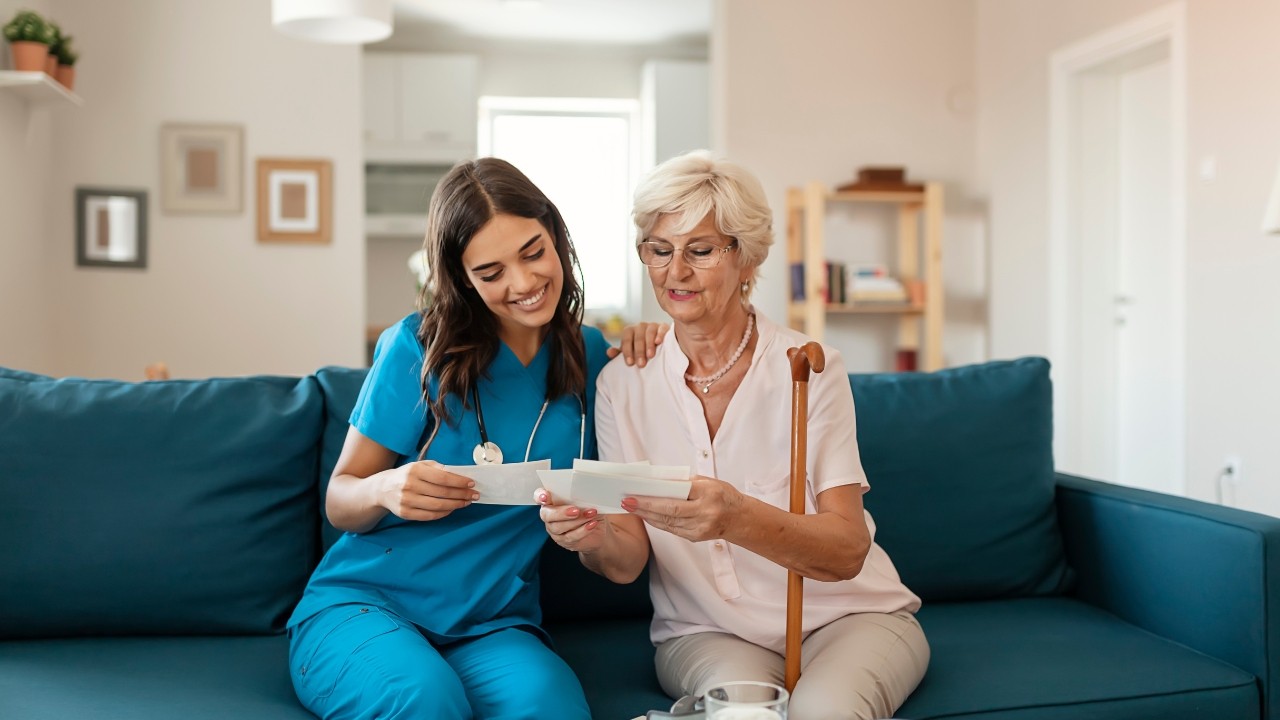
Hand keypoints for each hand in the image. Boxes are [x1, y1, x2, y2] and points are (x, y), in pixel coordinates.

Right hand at [379, 461, 477, 521]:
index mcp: (415, 471)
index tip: (471, 483)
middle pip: (443, 493)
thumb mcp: (420, 465)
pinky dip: (444, 513)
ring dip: (456, 505)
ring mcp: (407, 501)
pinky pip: (430, 515)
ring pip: (438, 506)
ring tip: (466, 502)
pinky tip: (452, 508)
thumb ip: (438, 468)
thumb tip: (459, 475)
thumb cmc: (406, 475)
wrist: (383, 488)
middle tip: (474, 495)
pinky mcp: (406, 513)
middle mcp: (410, 485)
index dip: (459, 482)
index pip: (443, 478)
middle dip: (462, 494)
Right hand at [535, 488, 607, 551]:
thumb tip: (586, 489)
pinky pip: (570, 537)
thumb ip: (581, 494)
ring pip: (559, 527)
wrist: (597, 528)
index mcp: (551, 500)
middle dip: (561, 513)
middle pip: (547, 515)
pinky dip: (583, 530)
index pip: (539, 496)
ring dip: (577, 521)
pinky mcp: (564, 541)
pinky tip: (592, 524)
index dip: (540, 496)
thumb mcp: (587, 499)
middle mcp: (549, 515)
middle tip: (576, 510)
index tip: (546, 496)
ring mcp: (555, 530)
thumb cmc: (588, 508)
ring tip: (591, 514)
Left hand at [606, 322, 668, 366]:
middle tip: (641, 364)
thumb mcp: (630, 352)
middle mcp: (640, 326)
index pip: (626, 339)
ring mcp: (652, 325)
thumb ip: (620, 353)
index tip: (630, 363)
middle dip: (638, 351)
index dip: (627, 351)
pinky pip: (662, 328)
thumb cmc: (641, 350)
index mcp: (630, 331)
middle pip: (638, 337)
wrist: (659, 345)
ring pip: (649, 332)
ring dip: (649, 344)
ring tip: (650, 356)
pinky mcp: (664, 327)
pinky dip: (660, 334)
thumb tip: (609, 353)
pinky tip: (658, 342)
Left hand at [621, 475, 743, 541]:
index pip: (676, 495)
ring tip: (632, 507)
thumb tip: (656, 482)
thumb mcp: (707, 482)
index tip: (635, 493)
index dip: (654, 497)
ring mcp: (700, 528)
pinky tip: (646, 516)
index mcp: (708, 493)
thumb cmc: (722, 495)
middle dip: (645, 507)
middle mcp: (705, 512)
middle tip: (626, 501)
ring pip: (668, 523)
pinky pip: (672, 530)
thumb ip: (684, 482)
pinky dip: (657, 522)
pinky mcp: (696, 537)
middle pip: (669, 512)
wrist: (740, 518)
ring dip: (647, 515)